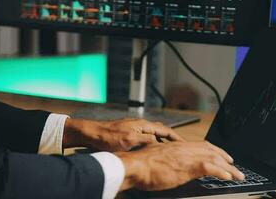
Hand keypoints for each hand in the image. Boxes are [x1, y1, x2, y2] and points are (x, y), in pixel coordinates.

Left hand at [63, 118, 184, 151]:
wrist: (90, 134)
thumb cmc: (106, 137)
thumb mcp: (129, 141)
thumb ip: (146, 141)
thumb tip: (160, 144)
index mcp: (143, 125)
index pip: (165, 130)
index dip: (177, 137)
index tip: (185, 144)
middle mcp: (140, 125)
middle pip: (161, 131)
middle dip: (172, 139)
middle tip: (180, 148)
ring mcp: (134, 129)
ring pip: (153, 135)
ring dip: (162, 142)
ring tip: (168, 151)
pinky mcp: (128, 134)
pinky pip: (145, 138)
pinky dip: (152, 144)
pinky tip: (150, 151)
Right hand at [116, 141, 244, 190]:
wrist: (135, 165)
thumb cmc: (142, 165)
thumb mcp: (159, 158)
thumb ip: (171, 159)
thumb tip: (176, 164)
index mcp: (178, 146)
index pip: (202, 145)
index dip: (215, 150)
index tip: (222, 156)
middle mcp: (184, 148)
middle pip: (211, 150)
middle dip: (225, 157)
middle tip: (234, 165)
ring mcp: (186, 157)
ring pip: (214, 158)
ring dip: (228, 168)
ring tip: (237, 174)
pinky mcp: (187, 167)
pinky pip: (209, 168)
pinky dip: (221, 172)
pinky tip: (228, 177)